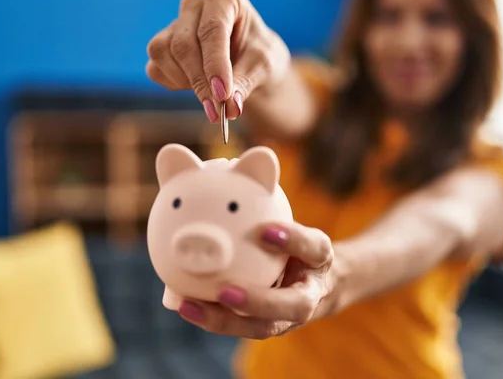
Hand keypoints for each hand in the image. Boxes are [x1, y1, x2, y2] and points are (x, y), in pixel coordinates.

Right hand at [146, 0, 290, 121]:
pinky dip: (174, 84)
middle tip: (217, 111)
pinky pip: (155, 68)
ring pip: (163, 53)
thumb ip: (246, 83)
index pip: (212, 28)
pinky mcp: (162, 47)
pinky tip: (197, 88)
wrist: (251, 64)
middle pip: (183, 44)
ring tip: (211, 97)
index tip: (222, 94)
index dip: (215, 64)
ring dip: (186, 83)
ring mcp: (175, 25)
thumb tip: (230, 107)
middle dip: (200, 82)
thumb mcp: (263, 67)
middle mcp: (195, 5)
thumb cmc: (260, 56)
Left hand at [176, 222, 337, 338]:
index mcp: (319, 259)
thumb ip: (266, 209)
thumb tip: (226, 175)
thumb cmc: (297, 243)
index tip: (266, 229)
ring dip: (226, 319)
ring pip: (264, 327)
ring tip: (188, 305)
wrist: (320, 281)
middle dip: (259, 301)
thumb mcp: (290, 221)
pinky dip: (212, 317)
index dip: (293, 240)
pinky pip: (242, 326)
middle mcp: (311, 293)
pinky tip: (182, 304)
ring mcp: (292, 317)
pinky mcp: (271, 327)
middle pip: (296, 306)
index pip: (313, 248)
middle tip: (225, 292)